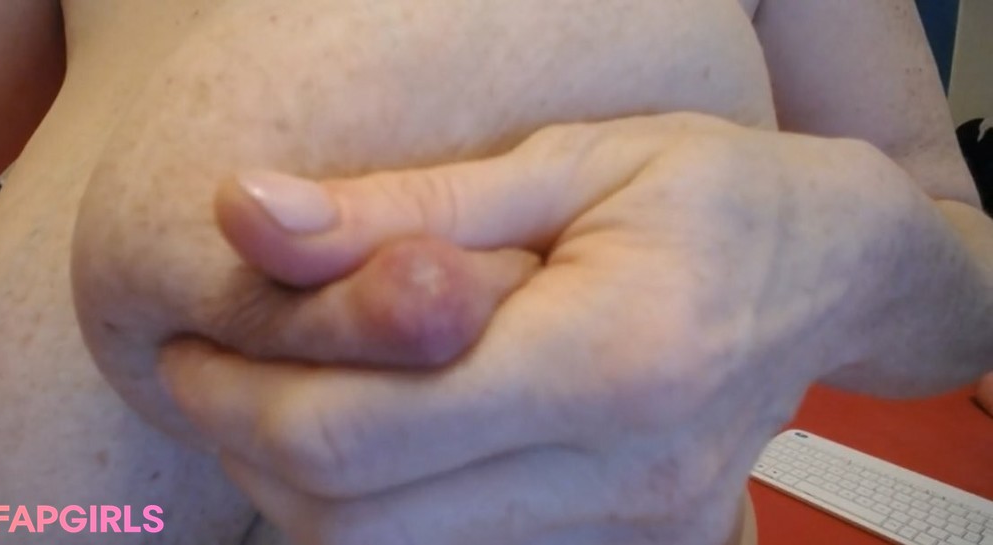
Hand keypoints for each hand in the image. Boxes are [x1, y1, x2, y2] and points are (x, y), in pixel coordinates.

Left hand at [161, 113, 927, 543]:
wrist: (832, 271)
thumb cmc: (704, 194)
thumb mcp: (559, 165)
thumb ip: (399, 210)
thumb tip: (247, 215)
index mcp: (605, 364)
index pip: (358, 433)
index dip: (239, 396)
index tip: (193, 344)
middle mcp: (621, 478)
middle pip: (359, 524)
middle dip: (252, 451)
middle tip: (219, 368)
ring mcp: (631, 534)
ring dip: (307, 488)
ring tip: (290, 393)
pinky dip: (384, 510)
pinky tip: (378, 435)